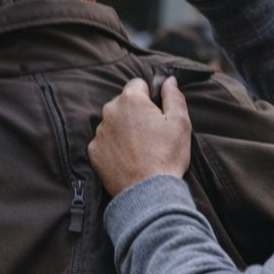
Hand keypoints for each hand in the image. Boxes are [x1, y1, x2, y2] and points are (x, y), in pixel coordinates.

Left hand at [88, 77, 191, 196]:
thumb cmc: (167, 156)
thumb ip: (173, 96)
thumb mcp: (180, 122)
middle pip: (124, 104)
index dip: (150, 97)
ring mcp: (99, 133)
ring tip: (140, 150)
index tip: (157, 113)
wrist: (148, 193)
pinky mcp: (93, 152)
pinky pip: (104, 142)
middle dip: (135, 113)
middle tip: (151, 134)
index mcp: (130, 100)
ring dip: (124, 130)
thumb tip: (168, 81)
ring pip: (113, 123)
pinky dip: (114, 147)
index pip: (138, 84)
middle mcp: (109, 112)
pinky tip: (128, 159)